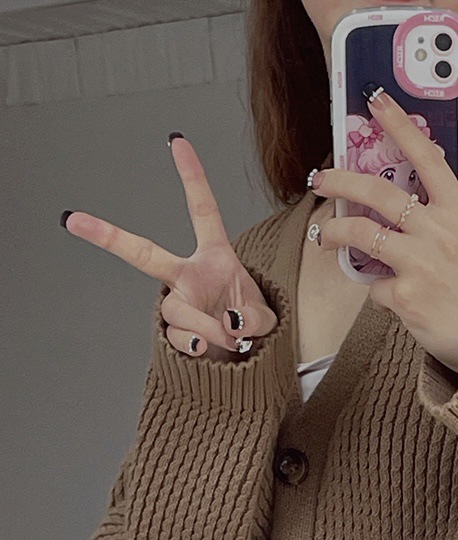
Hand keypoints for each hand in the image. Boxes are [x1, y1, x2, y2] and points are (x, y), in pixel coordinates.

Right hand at [60, 135, 277, 361]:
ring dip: (206, 327)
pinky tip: (208, 350)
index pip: (202, 211)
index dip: (191, 177)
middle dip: (108, 236)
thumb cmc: (252, 329)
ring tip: (229, 338)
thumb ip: (254, 318)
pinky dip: (198, 344)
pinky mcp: (174, 335)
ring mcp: (178, 304)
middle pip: (144, 254)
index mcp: (214, 258)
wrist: (246, 362)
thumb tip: (230, 322)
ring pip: (176, 311)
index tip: (177, 142)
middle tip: (75, 221)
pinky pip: (178, 337)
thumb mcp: (266, 319)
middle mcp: (188, 277)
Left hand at [309, 88, 457, 376]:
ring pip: (362, 235)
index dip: (400, 127)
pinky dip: (375, 291)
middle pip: (380, 193)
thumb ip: (449, 215)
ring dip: (335, 232)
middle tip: (321, 179)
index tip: (377, 103)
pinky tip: (387, 297)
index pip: (427, 159)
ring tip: (326, 235)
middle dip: (342, 181)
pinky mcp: (405, 297)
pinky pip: (373, 286)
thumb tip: (416, 193)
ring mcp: (421, 265)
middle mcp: (440, 233)